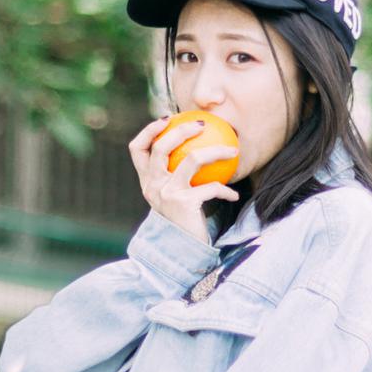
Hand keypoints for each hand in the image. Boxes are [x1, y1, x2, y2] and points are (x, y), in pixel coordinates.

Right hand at [128, 116, 240, 245]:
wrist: (181, 253)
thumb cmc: (182, 223)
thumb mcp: (173, 198)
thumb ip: (175, 177)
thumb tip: (196, 148)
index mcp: (147, 182)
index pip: (137, 149)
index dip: (149, 130)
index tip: (167, 118)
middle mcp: (152, 185)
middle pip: (162, 146)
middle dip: (182, 130)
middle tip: (203, 124)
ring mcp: (166, 193)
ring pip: (192, 159)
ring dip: (216, 152)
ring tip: (233, 151)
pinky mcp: (184, 203)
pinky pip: (211, 187)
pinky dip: (225, 191)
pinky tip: (234, 195)